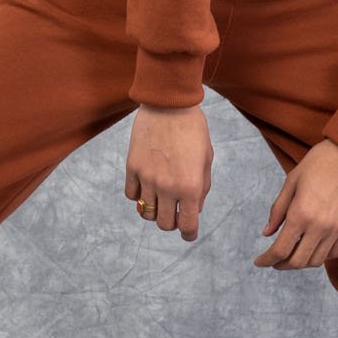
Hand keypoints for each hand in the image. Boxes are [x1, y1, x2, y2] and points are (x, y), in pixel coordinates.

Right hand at [125, 103, 213, 241]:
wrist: (169, 104)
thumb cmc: (193, 129)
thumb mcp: (206, 159)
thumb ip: (201, 188)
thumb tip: (192, 210)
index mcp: (190, 186)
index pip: (187, 226)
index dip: (189, 234)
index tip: (189, 233)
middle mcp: (167, 187)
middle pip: (164, 224)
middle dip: (172, 223)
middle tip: (175, 213)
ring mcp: (147, 178)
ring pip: (146, 213)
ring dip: (154, 210)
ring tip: (160, 199)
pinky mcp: (132, 167)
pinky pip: (131, 195)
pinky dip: (138, 196)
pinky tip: (146, 185)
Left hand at [254, 139, 337, 269]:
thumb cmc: (320, 163)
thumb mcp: (292, 181)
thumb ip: (278, 210)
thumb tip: (267, 233)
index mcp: (300, 214)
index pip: (280, 250)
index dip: (266, 260)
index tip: (259, 262)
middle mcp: (319, 227)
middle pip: (297, 262)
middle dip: (282, 265)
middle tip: (273, 261)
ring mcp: (337, 230)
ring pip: (316, 261)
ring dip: (301, 263)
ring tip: (292, 255)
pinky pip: (334, 253)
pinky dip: (321, 256)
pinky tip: (313, 248)